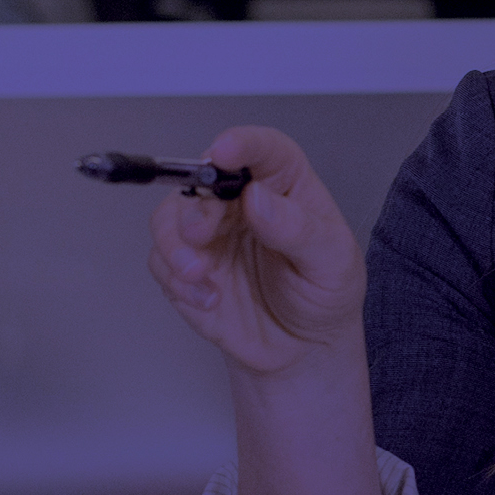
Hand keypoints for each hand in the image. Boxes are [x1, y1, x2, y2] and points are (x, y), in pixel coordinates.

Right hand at [145, 127, 363, 379]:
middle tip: (202, 233)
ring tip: (199, 274)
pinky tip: (209, 298)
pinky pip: (162, 262)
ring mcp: (211, 234)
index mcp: (285, 186)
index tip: (223, 152)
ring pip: (170, 217)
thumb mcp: (332, 263)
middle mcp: (241, 202)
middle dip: (197, 206)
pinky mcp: (188, 267)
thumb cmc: (324, 295)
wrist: (304, 350)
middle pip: (202, 181)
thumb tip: (259, 198)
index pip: (263, 150)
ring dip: (175, 244)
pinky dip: (177, 280)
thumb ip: (298, 230)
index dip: (241, 144)